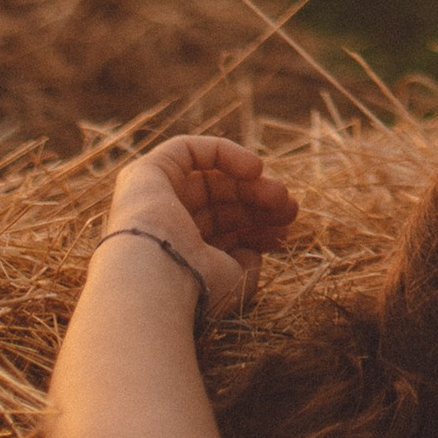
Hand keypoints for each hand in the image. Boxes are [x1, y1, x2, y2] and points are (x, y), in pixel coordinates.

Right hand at [105, 132, 296, 320]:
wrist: (156, 278)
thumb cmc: (196, 286)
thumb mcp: (233, 281)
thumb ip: (244, 264)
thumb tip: (252, 252)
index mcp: (180, 256)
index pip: (222, 234)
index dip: (255, 229)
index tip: (284, 234)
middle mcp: (163, 226)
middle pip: (220, 204)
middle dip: (258, 204)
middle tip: (291, 210)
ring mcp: (152, 199)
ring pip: (211, 179)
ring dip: (251, 183)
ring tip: (281, 196)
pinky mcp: (145, 173)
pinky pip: (188, 150)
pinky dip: (224, 152)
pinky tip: (255, 169)